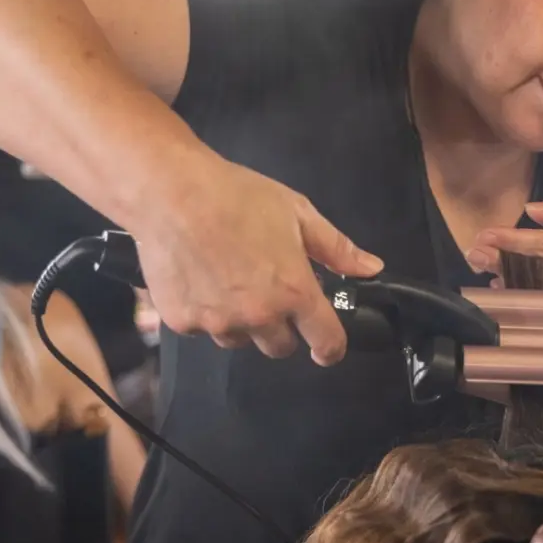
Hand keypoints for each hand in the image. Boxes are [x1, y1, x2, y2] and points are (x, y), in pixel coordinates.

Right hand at [131, 148, 381, 361]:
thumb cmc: (239, 197)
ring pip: (239, 339)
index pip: (326, 340)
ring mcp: (218, 323)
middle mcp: (259, 317)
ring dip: (241, 322)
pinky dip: (205, 312)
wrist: (170, 193)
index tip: (327, 349)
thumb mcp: (298, 213)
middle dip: (280, 327)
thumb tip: (372, 268)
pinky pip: (203, 328)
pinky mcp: (183, 322)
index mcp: (294, 292)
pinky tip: (198, 279)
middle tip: (267, 293)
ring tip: (227, 280)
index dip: (331, 348)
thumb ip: (336, 248)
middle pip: (279, 347)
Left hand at [465, 197, 542, 296]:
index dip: (516, 239)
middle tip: (475, 252)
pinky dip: (521, 297)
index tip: (488, 234)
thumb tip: (530, 209)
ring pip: (540, 291)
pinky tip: (502, 288)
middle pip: (540, 267)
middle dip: (504, 259)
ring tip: (483, 268)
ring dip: (507, 279)